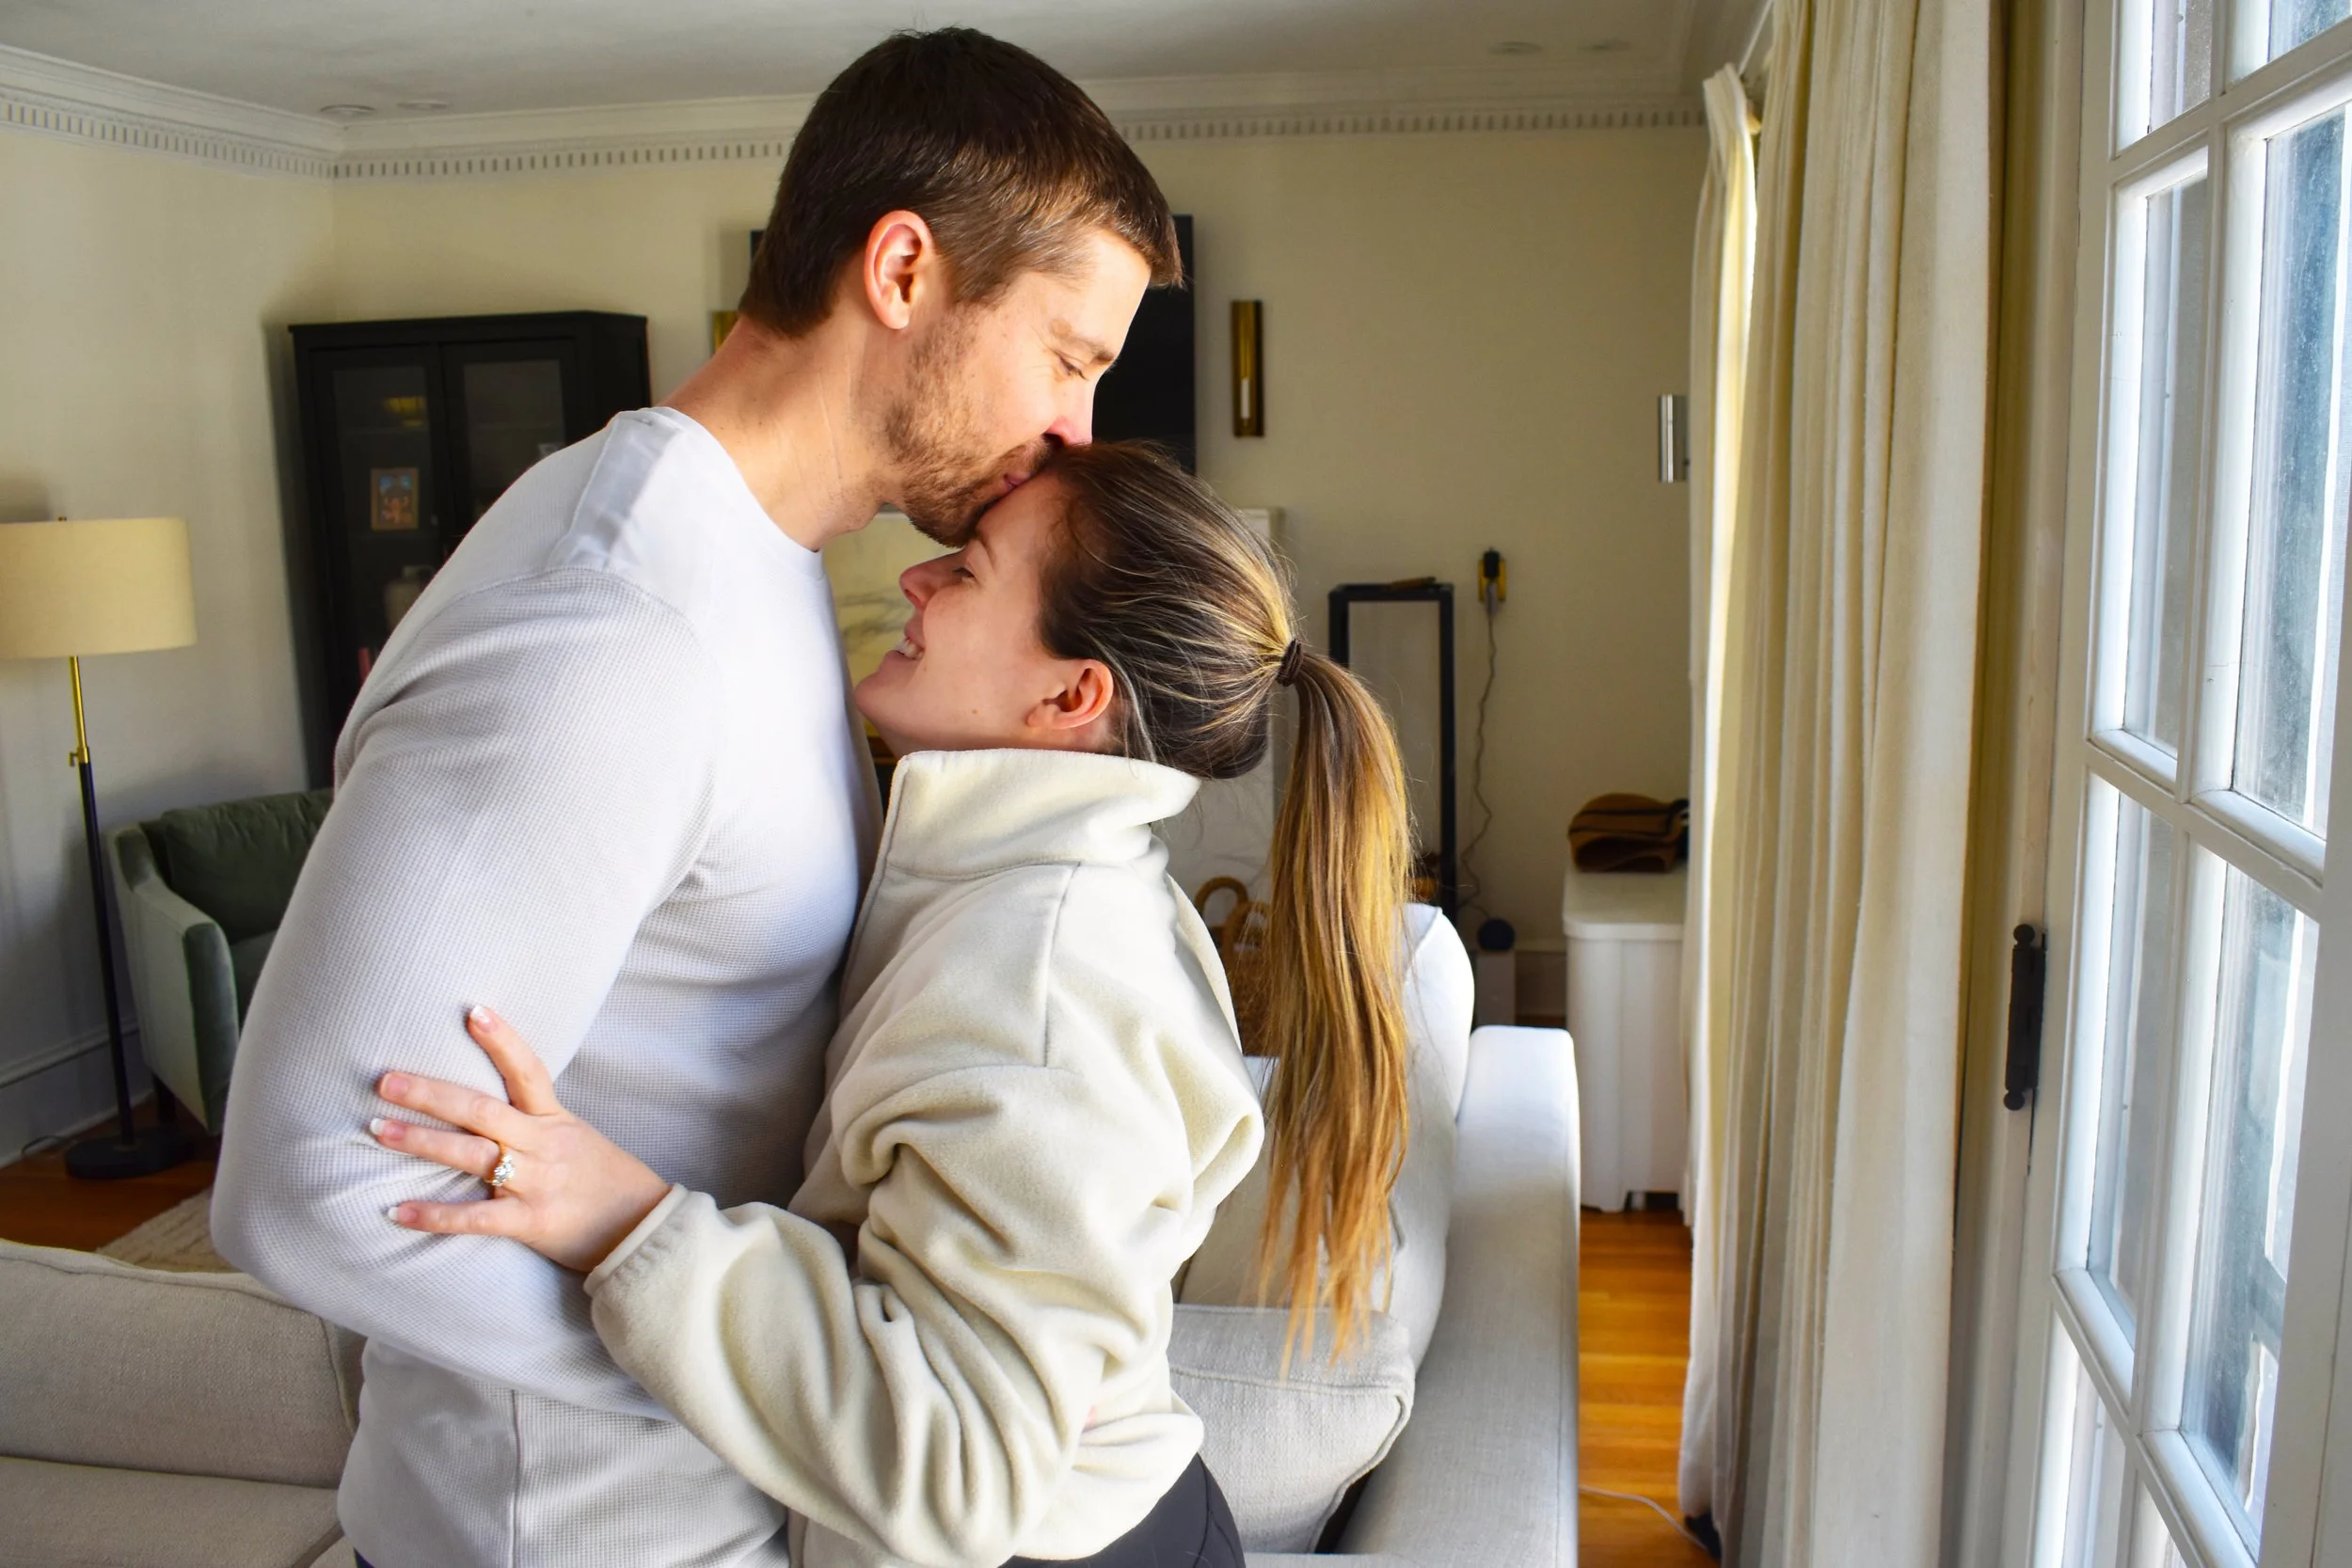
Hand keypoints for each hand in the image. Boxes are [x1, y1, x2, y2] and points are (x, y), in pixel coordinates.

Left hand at [372, 1006, 673, 1272]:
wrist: (642, 1227)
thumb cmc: (603, 1180)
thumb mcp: (576, 1138)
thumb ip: (535, 1123)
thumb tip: (484, 1107)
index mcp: (556, 1119)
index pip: (528, 1070)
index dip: (502, 1040)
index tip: (472, 1011)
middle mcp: (544, 1145)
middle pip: (482, 1111)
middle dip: (430, 1094)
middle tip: (386, 1080)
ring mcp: (538, 1183)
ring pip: (472, 1156)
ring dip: (421, 1141)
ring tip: (378, 1129)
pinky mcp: (532, 1222)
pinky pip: (476, 1218)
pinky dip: (434, 1215)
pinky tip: (397, 1211)